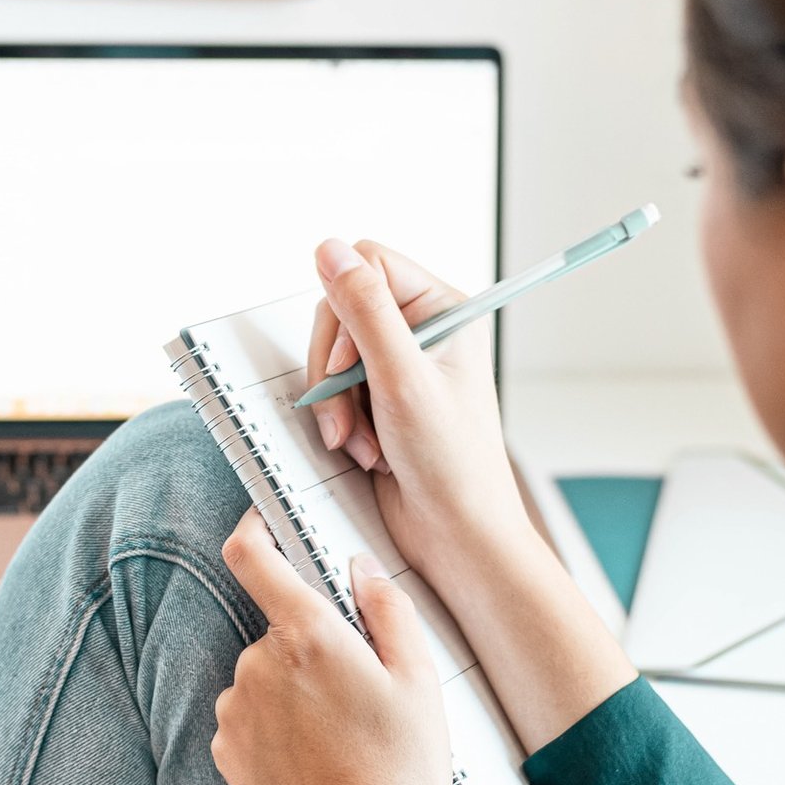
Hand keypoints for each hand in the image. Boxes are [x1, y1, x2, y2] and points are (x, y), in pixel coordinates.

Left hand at [214, 509, 450, 784]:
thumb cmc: (400, 775)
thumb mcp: (419, 682)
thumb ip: (387, 610)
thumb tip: (358, 567)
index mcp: (306, 636)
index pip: (251, 555)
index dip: (254, 528)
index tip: (267, 521)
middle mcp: (257, 665)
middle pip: (279, 626)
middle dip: (314, 643)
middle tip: (365, 689)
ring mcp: (235, 711)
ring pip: (267, 674)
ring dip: (298, 688)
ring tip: (346, 738)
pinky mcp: (226, 752)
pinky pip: (252, 717)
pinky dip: (280, 726)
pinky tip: (319, 761)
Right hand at [305, 239, 541, 592]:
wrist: (455, 535)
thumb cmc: (450, 464)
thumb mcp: (401, 380)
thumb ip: (364, 311)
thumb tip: (329, 248)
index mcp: (444, 310)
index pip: (368, 266)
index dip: (345, 311)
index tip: (347, 366)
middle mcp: (422, 331)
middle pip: (340, 310)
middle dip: (334, 371)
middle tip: (349, 419)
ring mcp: (398, 366)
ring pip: (330, 354)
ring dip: (336, 404)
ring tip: (362, 444)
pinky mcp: (378, 399)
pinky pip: (332, 390)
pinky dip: (338, 422)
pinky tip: (364, 453)